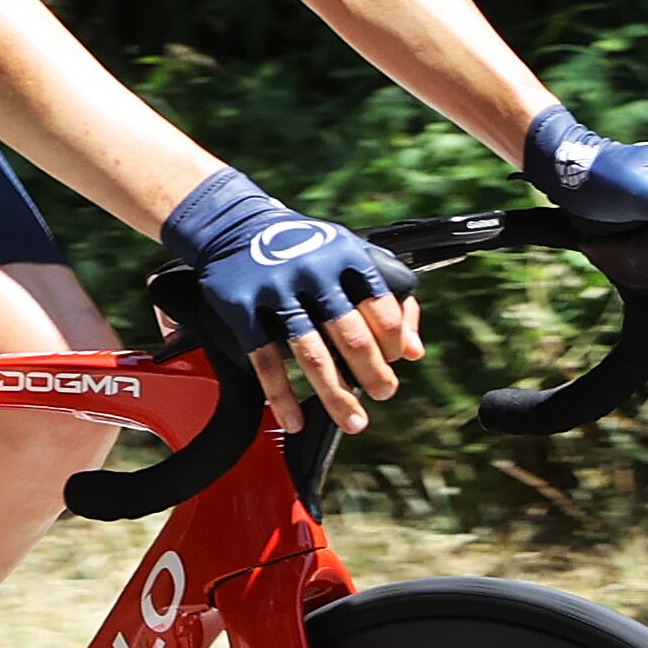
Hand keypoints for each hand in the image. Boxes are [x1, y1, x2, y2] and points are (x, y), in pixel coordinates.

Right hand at [158, 167, 422, 433]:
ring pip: (312, 354)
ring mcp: (276, 291)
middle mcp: (313, 272)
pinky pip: (266, 360)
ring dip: (336, 395)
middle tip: (383, 394)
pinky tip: (295, 419)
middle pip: (351, 335)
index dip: (393, 342)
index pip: (383, 308)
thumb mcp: (347, 257)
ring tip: (354, 421)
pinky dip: (282, 396)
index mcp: (345, 256)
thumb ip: (387, 299)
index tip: (394, 361)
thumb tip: (413, 352)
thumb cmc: (302, 247)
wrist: (233, 225)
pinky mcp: (243, 309)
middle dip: (372, 374)